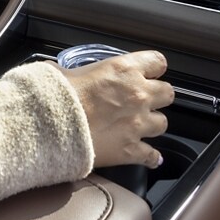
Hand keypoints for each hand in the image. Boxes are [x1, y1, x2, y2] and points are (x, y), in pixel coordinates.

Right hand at [59, 50, 173, 168]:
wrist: (52, 127)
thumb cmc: (57, 97)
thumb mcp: (63, 72)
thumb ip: (71, 71)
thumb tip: (61, 73)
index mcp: (124, 70)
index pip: (157, 62)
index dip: (153, 67)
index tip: (148, 72)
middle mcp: (138, 95)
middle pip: (167, 93)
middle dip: (157, 97)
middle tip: (143, 100)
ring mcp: (138, 124)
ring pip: (163, 123)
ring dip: (152, 124)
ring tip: (139, 127)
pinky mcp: (131, 149)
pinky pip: (151, 155)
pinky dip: (151, 157)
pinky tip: (150, 158)